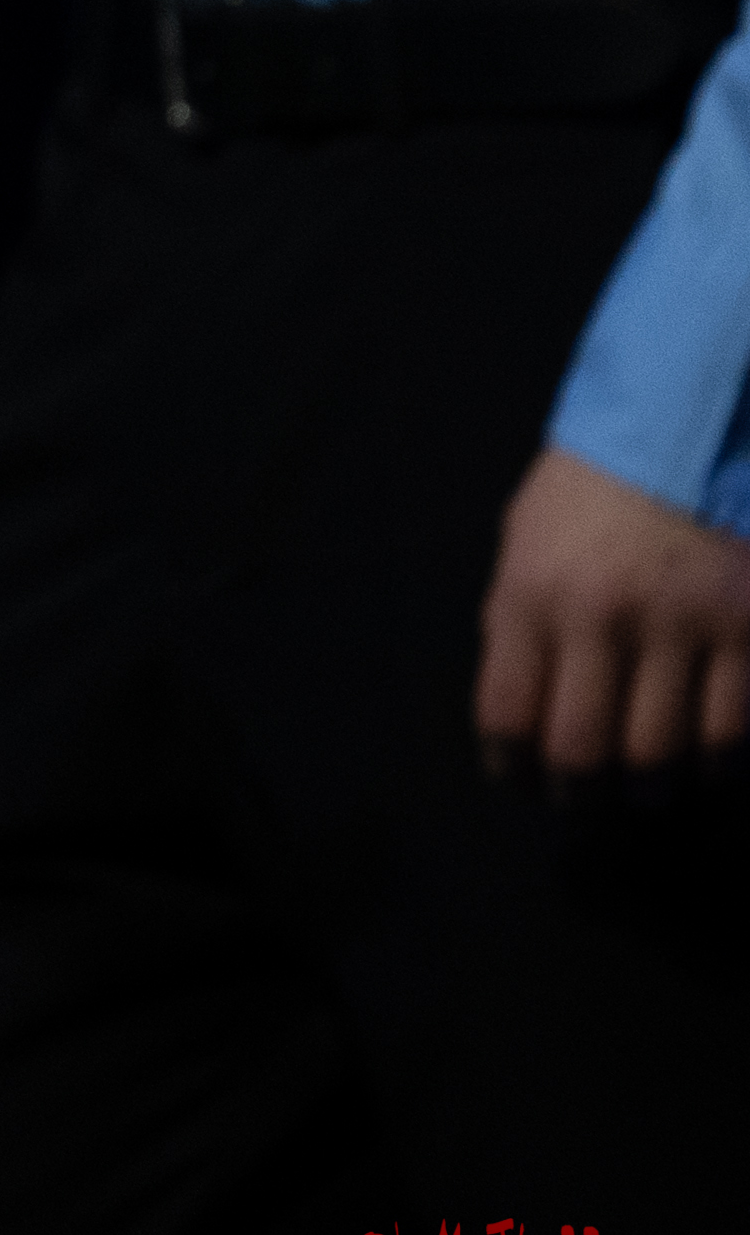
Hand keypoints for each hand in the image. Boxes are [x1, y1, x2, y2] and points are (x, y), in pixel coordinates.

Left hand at [473, 445, 749, 780]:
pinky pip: (734, 731)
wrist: (679, 433)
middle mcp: (602, 616)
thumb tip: (521, 718)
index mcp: (531, 592)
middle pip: (586, 750)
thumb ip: (520, 626)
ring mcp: (683, 626)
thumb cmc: (588, 495)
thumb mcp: (525, 546)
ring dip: (652, 789)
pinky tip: (707, 764)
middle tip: (589, 801)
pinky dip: (719, 765)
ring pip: (664, 754)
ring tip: (647, 790)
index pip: (509, 714)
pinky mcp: (749, 630)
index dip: (514, 769)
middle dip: (583, 794)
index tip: (524, 783)